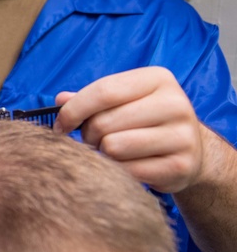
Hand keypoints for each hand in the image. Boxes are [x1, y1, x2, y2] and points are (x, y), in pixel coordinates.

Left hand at [54, 66, 203, 192]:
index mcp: (157, 79)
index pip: (103, 92)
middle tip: (95, 140)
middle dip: (89, 135)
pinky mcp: (181, 165)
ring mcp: (182, 135)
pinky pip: (128, 171)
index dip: (73, 111)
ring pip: (113, 147)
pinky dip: (119, 171)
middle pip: (103, 122)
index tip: (60, 125)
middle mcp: (175, 103)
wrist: (192, 150)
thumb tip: (60, 100)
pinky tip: (129, 165)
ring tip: (113, 151)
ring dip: (103, 154)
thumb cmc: (145, 121)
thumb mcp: (123, 100)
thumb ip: (91, 98)